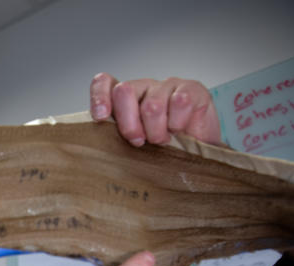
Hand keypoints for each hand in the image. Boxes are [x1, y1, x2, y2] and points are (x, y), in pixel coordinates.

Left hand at [90, 72, 221, 146]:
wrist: (197, 154)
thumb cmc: (160, 149)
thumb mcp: (132, 147)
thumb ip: (115, 138)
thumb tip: (96, 145)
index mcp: (123, 99)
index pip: (104, 83)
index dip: (99, 97)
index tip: (101, 118)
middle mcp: (143, 87)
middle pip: (124, 91)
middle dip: (129, 124)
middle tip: (138, 142)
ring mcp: (167, 85)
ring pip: (152, 105)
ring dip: (156, 131)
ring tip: (162, 141)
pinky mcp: (192, 88)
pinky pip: (180, 103)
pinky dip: (178, 124)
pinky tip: (180, 130)